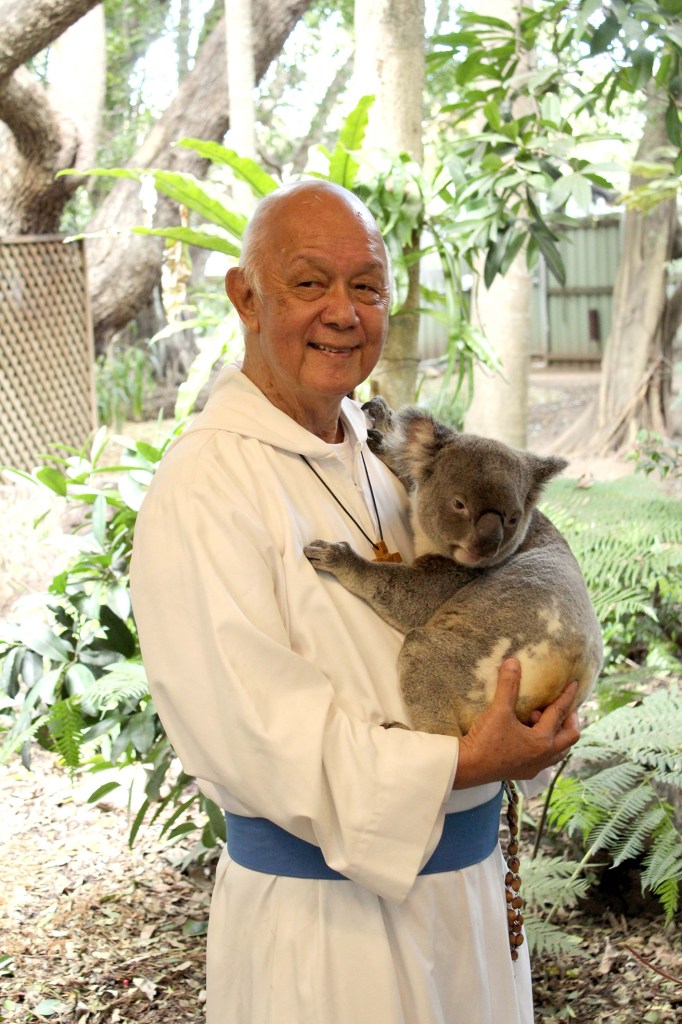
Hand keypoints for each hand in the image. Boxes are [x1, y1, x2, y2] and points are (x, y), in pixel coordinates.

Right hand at [453, 658, 580, 788]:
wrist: (468, 767)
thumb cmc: (486, 740)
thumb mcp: (498, 710)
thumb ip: (508, 685)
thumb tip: (513, 662)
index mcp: (542, 741)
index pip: (559, 714)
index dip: (567, 697)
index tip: (574, 685)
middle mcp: (543, 757)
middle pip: (569, 738)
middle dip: (570, 720)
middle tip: (565, 707)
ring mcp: (534, 767)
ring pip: (558, 751)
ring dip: (557, 734)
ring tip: (543, 719)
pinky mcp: (523, 772)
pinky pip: (544, 759)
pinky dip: (544, 745)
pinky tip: (529, 736)